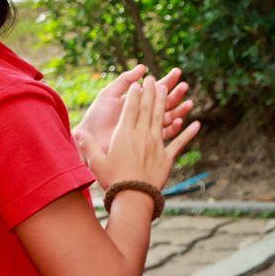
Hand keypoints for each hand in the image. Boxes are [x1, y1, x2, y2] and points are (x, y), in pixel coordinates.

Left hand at [76, 65, 193, 151]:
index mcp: (137, 101)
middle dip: (176, 94)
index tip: (178, 72)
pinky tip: (180, 122)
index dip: (167, 81)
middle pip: (165, 103)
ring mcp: (146, 127)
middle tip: (185, 86)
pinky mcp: (147, 141)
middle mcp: (144, 114)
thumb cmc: (97, 116)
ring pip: (169, 118)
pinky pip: (165, 135)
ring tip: (189, 104)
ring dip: (180, 110)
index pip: (156, 89)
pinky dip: (174, 129)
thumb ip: (125, 80)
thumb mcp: (109, 94)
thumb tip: (143, 67)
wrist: (89, 137)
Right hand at [83, 78, 196, 198]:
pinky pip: (180, 142)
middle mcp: (143, 136)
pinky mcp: (168, 157)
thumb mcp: (96, 162)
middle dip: (151, 92)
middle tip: (155, 79)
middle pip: (148, 110)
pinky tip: (196, 123)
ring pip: (162, 119)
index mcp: (125, 136)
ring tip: (169, 89)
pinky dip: (188, 133)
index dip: (135, 95)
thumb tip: (77, 132)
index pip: (130, 110)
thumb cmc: (113, 180)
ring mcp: (157, 145)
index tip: (139, 83)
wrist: (134, 196)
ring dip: (166, 103)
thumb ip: (88, 145)